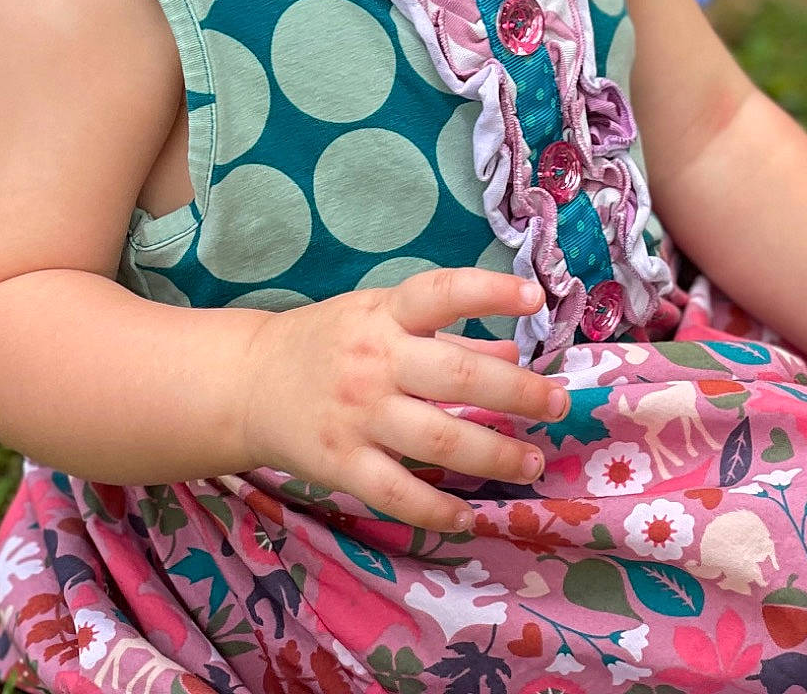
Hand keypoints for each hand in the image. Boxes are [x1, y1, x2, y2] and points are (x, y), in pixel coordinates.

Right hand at [239, 270, 567, 532]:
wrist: (249, 383)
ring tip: (532, 463)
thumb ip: (449, 337)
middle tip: (558, 405)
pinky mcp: (342, 463)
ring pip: (439, 441)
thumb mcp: (382, 319)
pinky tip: (471, 515)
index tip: (535, 297)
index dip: (489, 292)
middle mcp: (374, 361)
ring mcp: (358, 415)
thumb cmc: (329, 342)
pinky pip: (398, 493)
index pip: (441, 293)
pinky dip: (438, 510)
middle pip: (455, 378)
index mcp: (385, 314)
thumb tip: (514, 356)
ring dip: (494, 455)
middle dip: (516, 393)